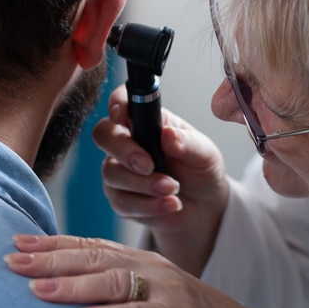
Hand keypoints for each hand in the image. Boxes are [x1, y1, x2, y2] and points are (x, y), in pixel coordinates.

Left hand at [4, 233, 277, 307]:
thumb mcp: (153, 306)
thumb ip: (119, 298)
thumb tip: (70, 305)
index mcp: (144, 263)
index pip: (91, 247)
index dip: (53, 244)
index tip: (15, 243)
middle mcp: (152, 269)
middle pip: (93, 258)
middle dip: (49, 258)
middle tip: (10, 261)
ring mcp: (167, 291)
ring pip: (111, 281)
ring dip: (70, 284)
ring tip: (35, 289)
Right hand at [95, 86, 229, 275]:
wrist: (203, 206)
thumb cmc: (201, 170)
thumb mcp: (204, 153)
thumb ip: (187, 143)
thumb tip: (167, 135)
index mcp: (146, 120)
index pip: (122, 101)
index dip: (117, 103)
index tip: (123, 116)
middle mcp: (128, 141)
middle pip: (103, 135)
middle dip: (124, 150)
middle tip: (148, 165)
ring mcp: (120, 170)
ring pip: (112, 173)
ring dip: (144, 184)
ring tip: (173, 189)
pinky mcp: (120, 198)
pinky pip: (123, 202)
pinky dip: (148, 206)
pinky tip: (171, 205)